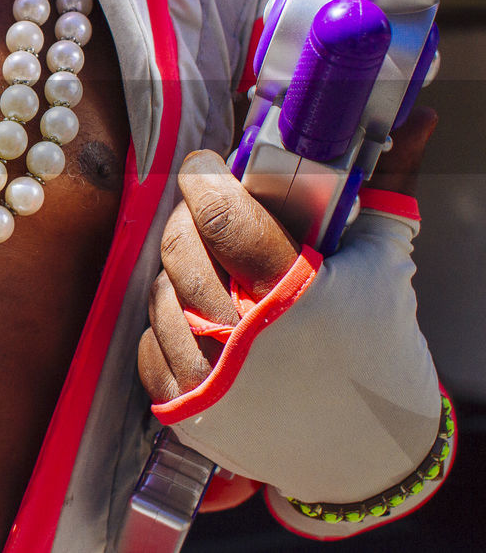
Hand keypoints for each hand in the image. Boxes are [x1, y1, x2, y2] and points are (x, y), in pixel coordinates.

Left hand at [137, 107, 436, 403]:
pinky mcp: (190, 414)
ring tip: (208, 268)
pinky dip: (169, 328)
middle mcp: (247, 343)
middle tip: (205, 211)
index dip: (204, 180)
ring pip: (160, 295)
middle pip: (181, 251)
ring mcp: (213, 384)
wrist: (370, 452)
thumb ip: (386, 185)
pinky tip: (201, 320)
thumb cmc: (380, 349)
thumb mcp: (384, 263)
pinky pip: (149, 347)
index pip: (223, 217)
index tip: (206, 166)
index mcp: (298, 296)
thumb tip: (418, 116)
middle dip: (187, 219)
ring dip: (178, 274)